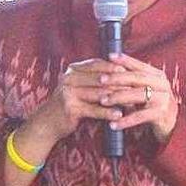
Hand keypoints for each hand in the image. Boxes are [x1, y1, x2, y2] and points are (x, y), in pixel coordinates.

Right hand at [16, 54, 177, 158]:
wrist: (47, 122)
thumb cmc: (69, 103)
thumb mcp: (79, 87)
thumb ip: (95, 79)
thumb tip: (122, 72)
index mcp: (73, 70)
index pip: (98, 64)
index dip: (116, 67)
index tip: (132, 72)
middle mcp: (70, 78)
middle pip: (101, 78)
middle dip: (121, 84)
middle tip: (138, 89)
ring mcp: (69, 92)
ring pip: (100, 93)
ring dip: (118, 99)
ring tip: (133, 103)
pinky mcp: (70, 108)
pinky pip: (94, 109)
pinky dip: (108, 113)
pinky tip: (119, 115)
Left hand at [100, 54, 177, 142]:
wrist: (170, 123)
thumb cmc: (153, 104)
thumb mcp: (146, 89)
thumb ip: (133, 80)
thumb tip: (112, 67)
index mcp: (157, 76)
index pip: (139, 65)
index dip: (125, 60)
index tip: (110, 56)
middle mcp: (162, 85)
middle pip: (138, 78)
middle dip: (117, 78)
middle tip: (101, 79)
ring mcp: (164, 99)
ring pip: (138, 95)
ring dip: (119, 97)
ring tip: (103, 101)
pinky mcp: (162, 114)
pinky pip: (140, 116)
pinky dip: (125, 121)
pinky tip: (113, 124)